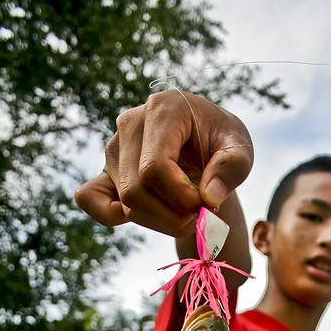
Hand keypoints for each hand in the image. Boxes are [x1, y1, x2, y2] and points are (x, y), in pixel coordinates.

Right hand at [74, 91, 253, 237]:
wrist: (205, 142)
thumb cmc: (221, 142)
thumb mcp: (241, 149)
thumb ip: (231, 169)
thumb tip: (208, 197)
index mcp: (163, 108)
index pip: (154, 168)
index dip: (180, 198)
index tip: (206, 204)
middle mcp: (130, 124)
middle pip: (136, 190)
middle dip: (172, 217)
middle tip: (199, 216)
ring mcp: (114, 149)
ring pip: (124, 203)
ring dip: (159, 222)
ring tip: (185, 213)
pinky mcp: (105, 171)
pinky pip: (90, 199)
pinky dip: (111, 216)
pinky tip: (147, 215)